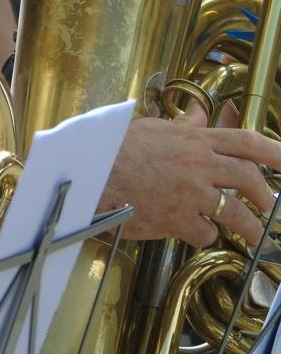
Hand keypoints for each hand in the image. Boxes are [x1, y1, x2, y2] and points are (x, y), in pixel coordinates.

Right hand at [99, 102, 280, 247]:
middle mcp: (199, 165)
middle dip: (266, 196)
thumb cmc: (115, 149)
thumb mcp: (152, 128)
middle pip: (248, 180)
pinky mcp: (179, 220)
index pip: (245, 141)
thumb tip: (200, 114)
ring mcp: (191, 194)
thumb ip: (183, 125)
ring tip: (257, 238)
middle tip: (271, 206)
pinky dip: (204, 235)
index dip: (274, 152)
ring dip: (251, 228)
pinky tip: (196, 232)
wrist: (90, 173)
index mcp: (194, 140)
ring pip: (237, 214)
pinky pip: (205, 233)